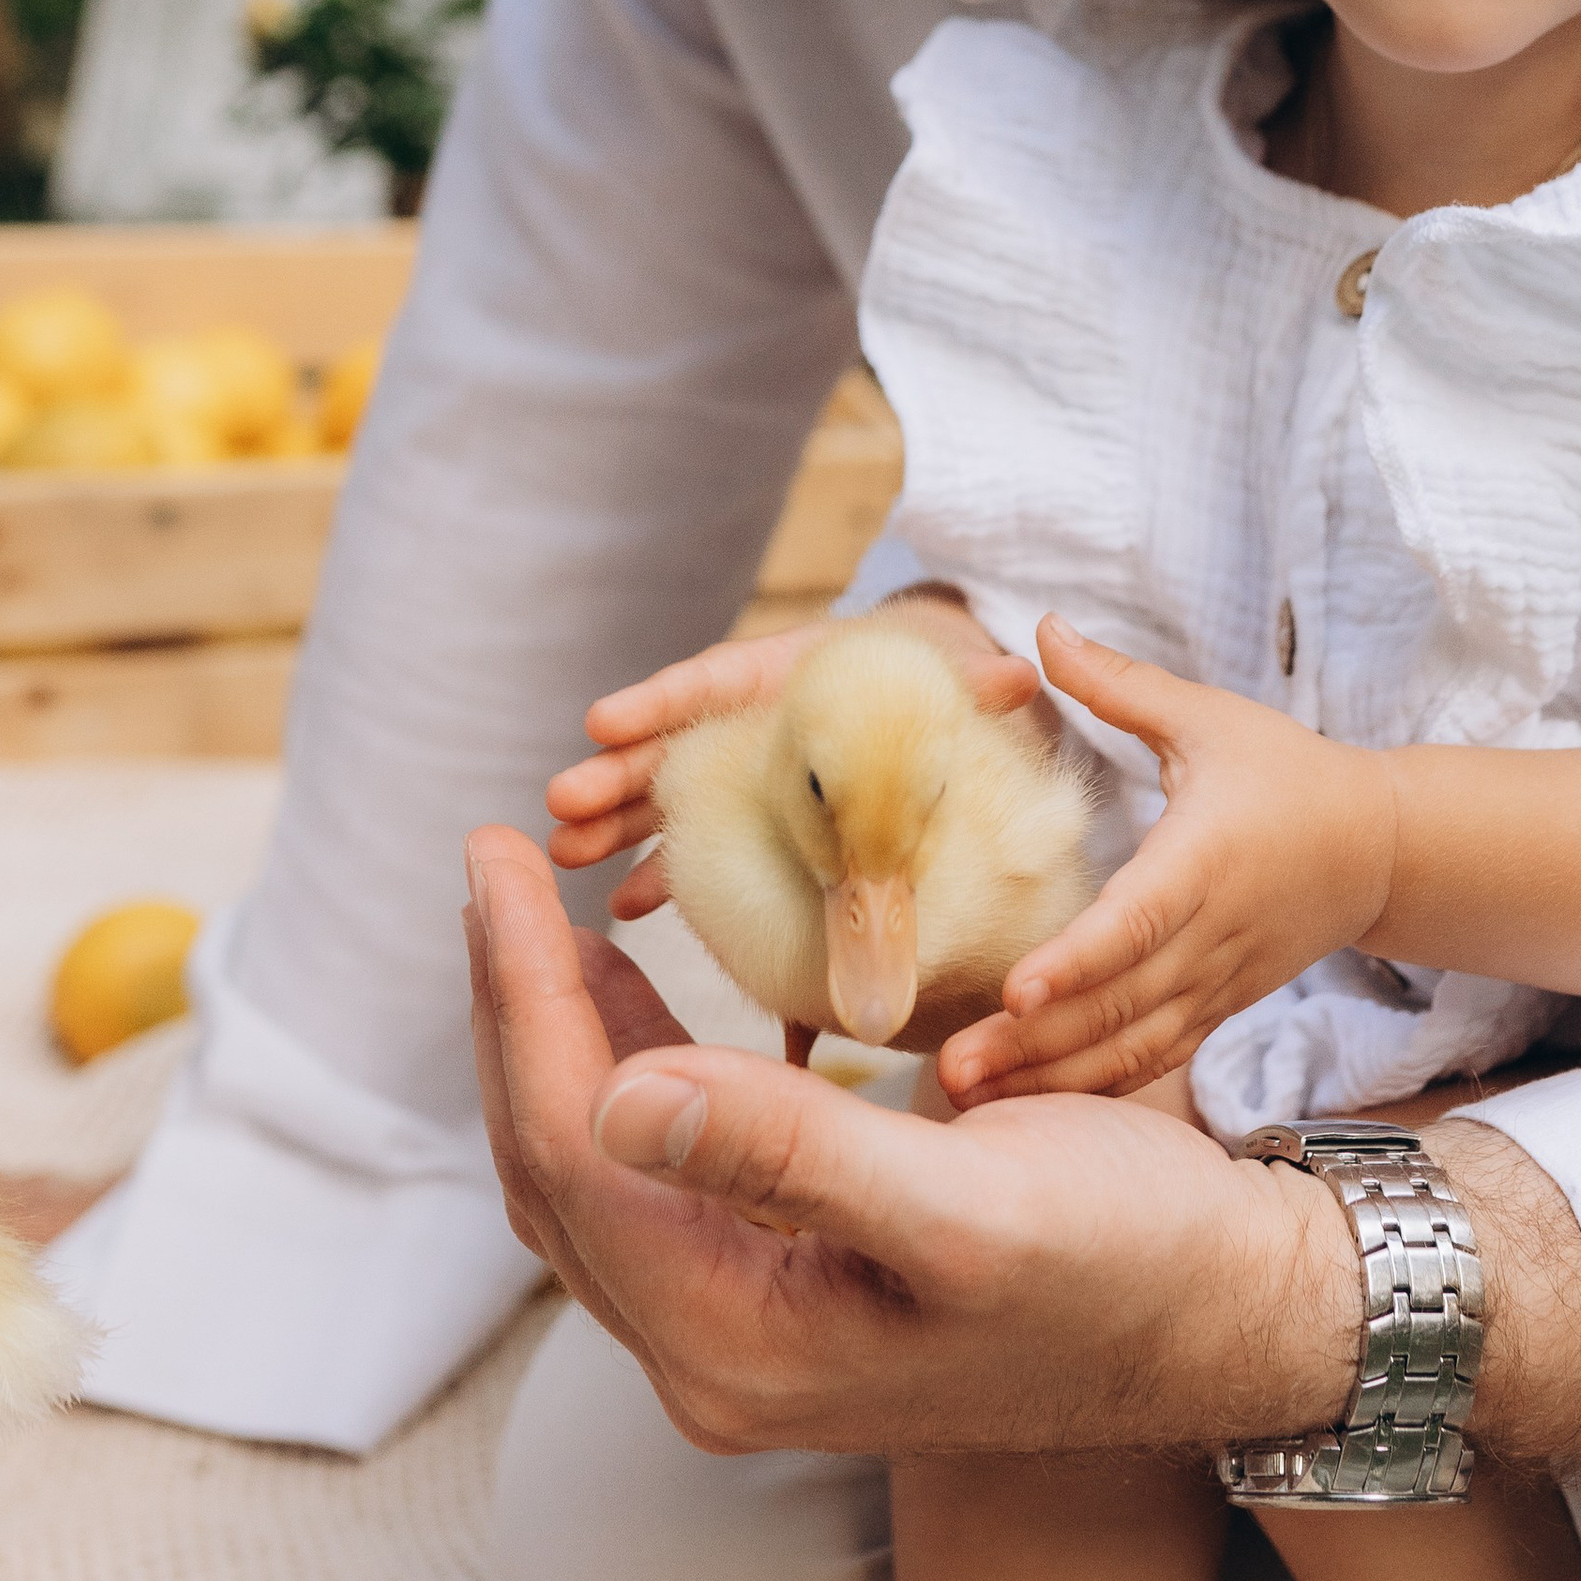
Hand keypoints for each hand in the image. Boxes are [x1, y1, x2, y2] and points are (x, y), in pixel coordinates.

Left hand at [464, 819, 1364, 1455]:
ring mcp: (748, 1330)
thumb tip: (618, 1096)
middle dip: (514, 1001)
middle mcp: (716, 1355)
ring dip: (561, 1029)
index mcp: (739, 1342)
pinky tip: (635, 987)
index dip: (519, 991)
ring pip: (598, 1165)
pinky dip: (632, 1063)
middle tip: (495, 861)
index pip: (573, 1143)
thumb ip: (793, 1155)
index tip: (494, 859)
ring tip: (535, 905)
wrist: (1234, 1319)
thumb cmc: (1129, 1259)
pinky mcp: (789, 1289)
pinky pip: (663, 1171)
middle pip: (556, 1160)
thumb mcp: (972, 1203)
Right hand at [544, 589, 1038, 916]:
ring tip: (566, 853)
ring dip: (618, 823)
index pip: (717, 681)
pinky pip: (702, 844)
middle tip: (562, 803)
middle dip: (618, 771)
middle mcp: (754, 720)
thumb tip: (1018, 675)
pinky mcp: (756, 818)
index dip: (660, 700)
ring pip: (672, 794)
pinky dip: (665, 871)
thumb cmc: (934, 686)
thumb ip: (975, 686)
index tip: (602, 721)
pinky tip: (627, 906)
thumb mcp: (952, 683)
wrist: (936, 706)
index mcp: (792, 675)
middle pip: (675, 741)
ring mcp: (747, 770)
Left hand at [939, 617, 1396, 1104]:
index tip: (1016, 988)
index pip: (1137, 920)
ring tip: (964, 1098)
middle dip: (1033, 1043)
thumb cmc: (1286, 772)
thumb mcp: (1206, 717)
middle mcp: (1211, 936)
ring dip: (1050, 1078)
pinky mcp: (1216, 1011)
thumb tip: (1041, 626)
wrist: (1378, 849)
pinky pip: (1151, 1060)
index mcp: (1206, 859)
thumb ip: (1119, 683)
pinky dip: (1092, 1087)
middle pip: (1119, 1003)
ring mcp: (1216, 984)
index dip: (1078, 960)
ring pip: (1130, 1047)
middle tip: (951, 1070)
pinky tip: (1027, 1101)